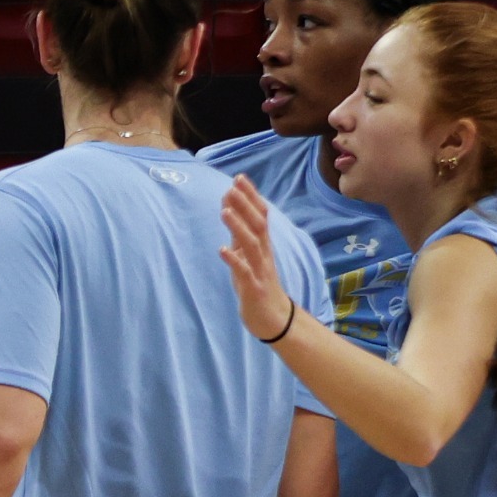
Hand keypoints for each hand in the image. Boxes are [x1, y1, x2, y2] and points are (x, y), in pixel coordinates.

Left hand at [219, 177, 298, 340]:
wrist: (274, 319)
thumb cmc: (258, 284)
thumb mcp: (248, 255)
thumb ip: (240, 233)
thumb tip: (229, 207)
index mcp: (263, 245)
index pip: (261, 215)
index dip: (251, 197)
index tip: (239, 178)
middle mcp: (263, 254)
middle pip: (257, 225)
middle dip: (246, 205)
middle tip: (233, 186)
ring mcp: (259, 270)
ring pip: (251, 245)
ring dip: (238, 227)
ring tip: (225, 211)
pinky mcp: (253, 288)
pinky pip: (244, 272)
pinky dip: (234, 260)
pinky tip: (222, 249)